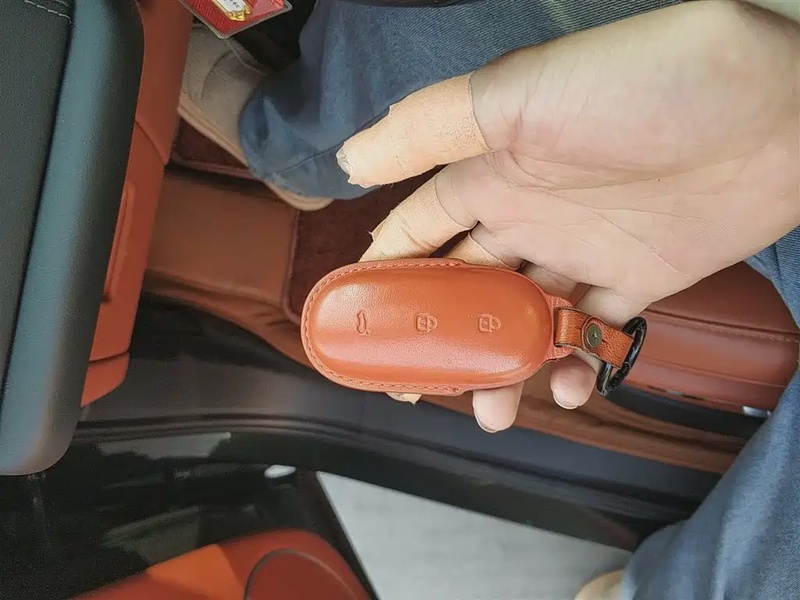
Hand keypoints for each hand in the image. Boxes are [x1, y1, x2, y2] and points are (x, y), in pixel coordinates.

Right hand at [336, 1, 799, 431]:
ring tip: (492, 409)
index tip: (355, 329)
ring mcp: (579, 251)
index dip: (382, 279)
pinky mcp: (634, 280)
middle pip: (464, 291)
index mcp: (488, 175)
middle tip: (418, 390)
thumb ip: (428, 128)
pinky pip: (591, 334)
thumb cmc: (636, 89)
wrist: (771, 108)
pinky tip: (568, 387)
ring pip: (521, 323)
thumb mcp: (516, 96)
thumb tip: (348, 164)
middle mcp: (525, 215)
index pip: (415, 234)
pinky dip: (575, 366)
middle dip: (438, 340)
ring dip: (502, 368)